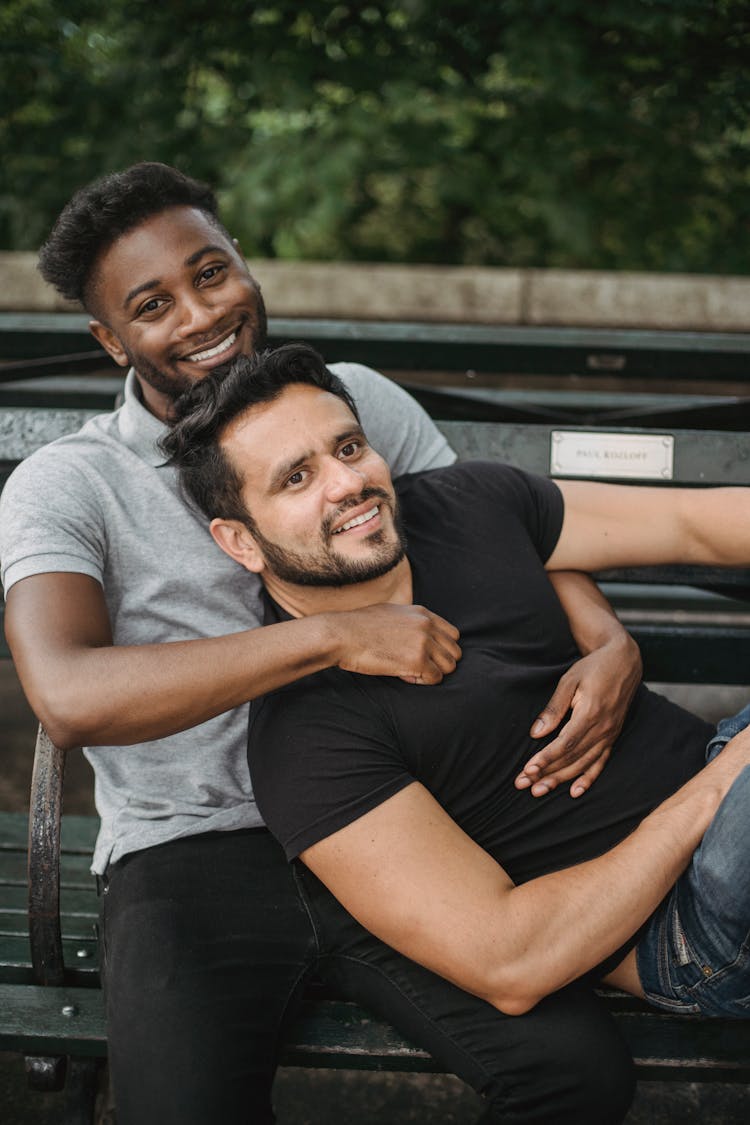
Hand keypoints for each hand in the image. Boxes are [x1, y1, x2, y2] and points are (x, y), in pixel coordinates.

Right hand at [335, 603, 460, 684]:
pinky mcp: (416, 660)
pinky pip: (434, 678)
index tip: (426, 655)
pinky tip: (405, 675)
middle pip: (454, 652)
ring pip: (448, 666)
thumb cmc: (359, 626)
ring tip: (411, 671)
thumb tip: (416, 635)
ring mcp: (423, 642)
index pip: (453, 635)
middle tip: (419, 667)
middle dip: (440, 663)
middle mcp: (427, 625)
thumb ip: (410, 620)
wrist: (341, 635)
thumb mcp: (391, 612)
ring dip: (432, 673)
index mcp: (422, 613)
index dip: (441, 649)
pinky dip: (422, 681)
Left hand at [515, 634, 641, 797]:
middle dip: (546, 773)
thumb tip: (536, 733)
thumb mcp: (569, 680)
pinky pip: (601, 762)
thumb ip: (554, 708)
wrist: (624, 661)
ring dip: (561, 779)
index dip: (545, 759)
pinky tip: (576, 791)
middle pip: (571, 758)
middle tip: (524, 785)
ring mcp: (610, 734)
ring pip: (583, 764)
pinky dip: (588, 778)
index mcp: (590, 713)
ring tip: (540, 790)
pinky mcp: (613, 736)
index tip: (527, 770)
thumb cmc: (593, 668)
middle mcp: (603, 728)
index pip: (564, 744)